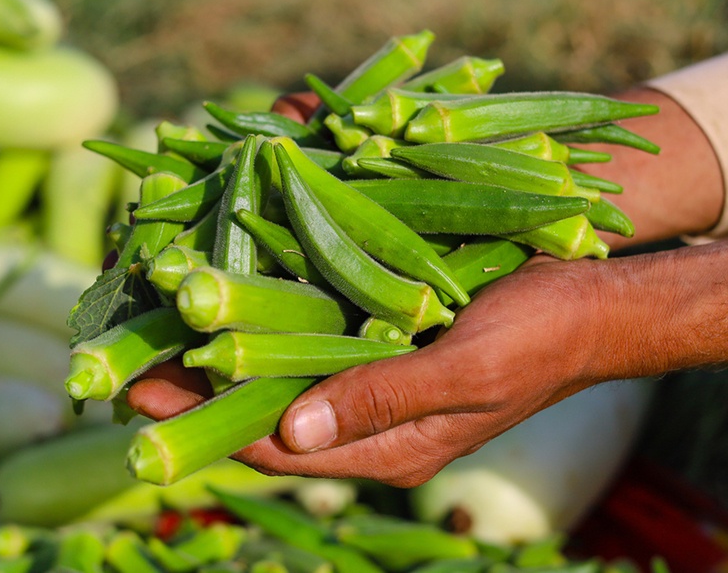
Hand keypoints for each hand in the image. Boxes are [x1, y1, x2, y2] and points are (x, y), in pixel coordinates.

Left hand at [127, 223, 727, 484]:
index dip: (199, 419)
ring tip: (165, 309)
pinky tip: (236, 282)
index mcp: (388, 446)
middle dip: (195, 384)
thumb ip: (382, 400)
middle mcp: (371, 421)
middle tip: (127, 343)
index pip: (272, 444)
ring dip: (225, 347)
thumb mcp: (468, 370)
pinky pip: (312, 338)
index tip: (132, 387)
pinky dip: (268, 315)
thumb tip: (288, 431)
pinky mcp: (388, 341)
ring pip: (281, 374)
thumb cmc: (543, 336)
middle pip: (263, 411)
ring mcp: (378, 380)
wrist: (600, 302)